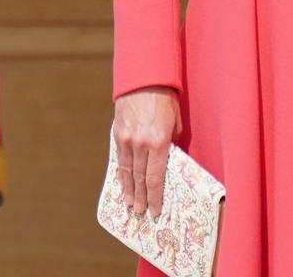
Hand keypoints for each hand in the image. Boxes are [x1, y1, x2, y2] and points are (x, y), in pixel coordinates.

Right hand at [112, 85, 182, 218]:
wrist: (143, 78)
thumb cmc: (165, 98)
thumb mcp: (175, 120)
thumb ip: (172, 141)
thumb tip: (169, 158)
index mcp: (159, 141)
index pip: (156, 177)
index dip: (155, 196)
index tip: (155, 210)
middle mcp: (141, 144)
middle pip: (141, 178)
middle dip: (141, 198)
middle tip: (141, 213)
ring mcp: (127, 139)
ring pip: (128, 172)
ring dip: (129, 190)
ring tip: (130, 205)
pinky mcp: (117, 134)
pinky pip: (119, 159)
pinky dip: (121, 174)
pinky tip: (122, 185)